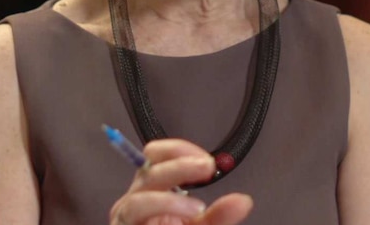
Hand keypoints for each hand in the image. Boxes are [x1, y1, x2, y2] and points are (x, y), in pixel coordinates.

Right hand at [109, 139, 252, 224]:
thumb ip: (220, 215)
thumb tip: (244, 201)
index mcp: (153, 189)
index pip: (156, 155)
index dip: (179, 151)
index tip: (207, 161)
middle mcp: (136, 200)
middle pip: (148, 170)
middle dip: (179, 166)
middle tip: (207, 168)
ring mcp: (126, 218)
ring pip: (138, 199)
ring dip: (169, 200)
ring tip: (197, 207)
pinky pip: (135, 216)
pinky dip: (163, 208)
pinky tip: (183, 215)